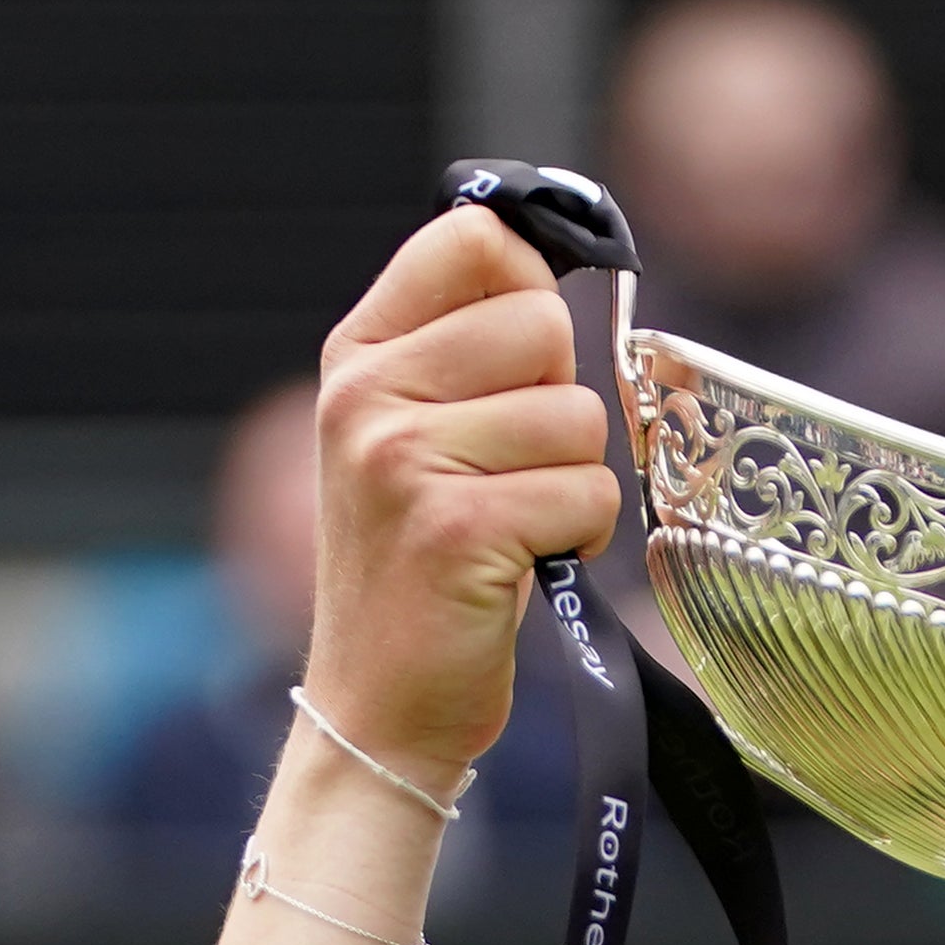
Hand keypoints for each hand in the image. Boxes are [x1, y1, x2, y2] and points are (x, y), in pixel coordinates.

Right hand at [301, 204, 623, 786]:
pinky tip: (528, 562)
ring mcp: (403, 461)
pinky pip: (588, 492)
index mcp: (356, 355)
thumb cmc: (419, 568)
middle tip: (512, 470)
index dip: (528, 287)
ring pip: (576, 416)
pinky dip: (582, 534)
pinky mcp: (456, 529)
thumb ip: (460, 346)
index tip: (524, 356)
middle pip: (540, 325)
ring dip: (574, 479)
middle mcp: (365, 396)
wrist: (377, 707)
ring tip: (517, 524)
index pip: (471, 238)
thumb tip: (551, 262)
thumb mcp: (406, 433)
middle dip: (557, 403)